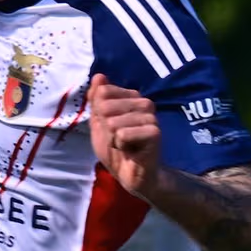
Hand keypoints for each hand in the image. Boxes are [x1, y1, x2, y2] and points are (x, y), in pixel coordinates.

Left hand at [88, 73, 161, 196]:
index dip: (98, 114)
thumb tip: (98, 76)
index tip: (108, 127)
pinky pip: (122, 135)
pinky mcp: (154, 131)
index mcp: (131, 97)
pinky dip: (120, 146)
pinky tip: (131, 150)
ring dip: (112, 139)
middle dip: (104, 128)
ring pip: (112, 122)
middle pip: (105, 106)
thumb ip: (96, 100)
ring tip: (124, 145)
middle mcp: (143, 102)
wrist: (130, 174)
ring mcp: (150, 116)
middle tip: (117, 138)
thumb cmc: (116, 148)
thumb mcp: (98, 123)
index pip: (102, 92)